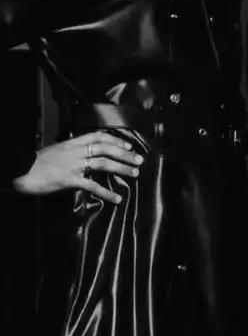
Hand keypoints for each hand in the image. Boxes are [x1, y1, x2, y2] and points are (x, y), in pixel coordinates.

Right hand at [12, 130, 142, 206]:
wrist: (21, 171)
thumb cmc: (37, 163)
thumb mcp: (56, 152)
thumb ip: (72, 152)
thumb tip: (86, 156)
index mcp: (71, 143)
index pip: (97, 136)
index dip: (115, 139)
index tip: (129, 144)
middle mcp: (74, 151)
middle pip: (105, 148)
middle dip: (124, 153)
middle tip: (139, 160)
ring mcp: (73, 165)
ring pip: (103, 163)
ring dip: (121, 168)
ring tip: (135, 174)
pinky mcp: (69, 180)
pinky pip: (92, 185)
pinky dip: (107, 193)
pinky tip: (117, 199)